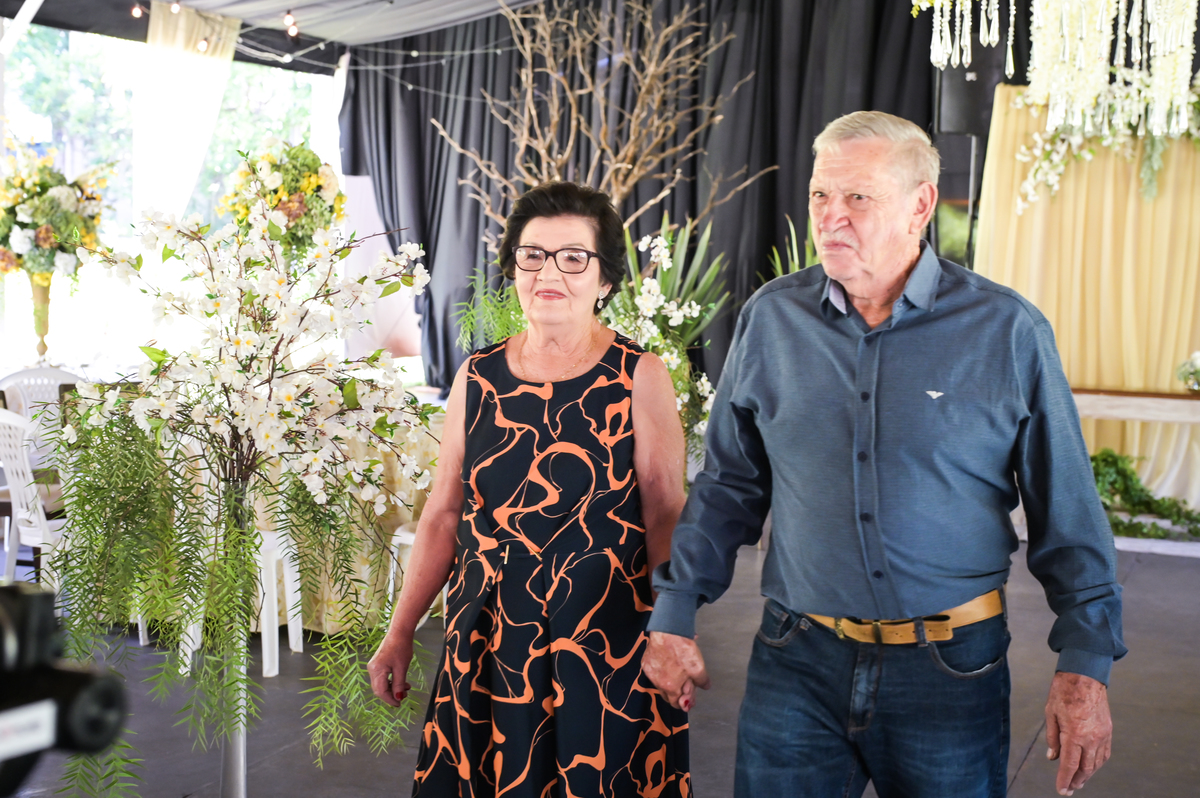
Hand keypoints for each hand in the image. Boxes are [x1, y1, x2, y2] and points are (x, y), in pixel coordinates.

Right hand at [367, 630, 414, 706]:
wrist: (399, 632)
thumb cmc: (401, 648)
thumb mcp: (402, 668)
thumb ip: (399, 684)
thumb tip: (398, 698)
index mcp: (376, 670)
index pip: (381, 692)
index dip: (390, 700)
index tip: (399, 704)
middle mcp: (372, 669)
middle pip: (379, 689)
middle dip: (391, 695)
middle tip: (404, 697)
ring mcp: (374, 666)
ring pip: (381, 684)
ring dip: (393, 688)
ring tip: (406, 688)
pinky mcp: (377, 664)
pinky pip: (382, 677)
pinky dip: (391, 681)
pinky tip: (401, 681)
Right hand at [642, 631, 710, 710]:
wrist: (667, 632)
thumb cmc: (682, 649)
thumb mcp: (698, 667)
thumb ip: (702, 681)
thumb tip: (705, 686)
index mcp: (670, 687)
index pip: (676, 703)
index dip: (685, 702)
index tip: (689, 699)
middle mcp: (657, 683)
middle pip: (667, 696)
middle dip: (677, 693)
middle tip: (686, 685)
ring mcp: (650, 673)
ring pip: (660, 684)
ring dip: (669, 682)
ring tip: (678, 671)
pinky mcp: (646, 662)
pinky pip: (654, 672)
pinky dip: (661, 671)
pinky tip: (669, 663)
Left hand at [1044, 671, 1112, 794]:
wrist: (1084, 676)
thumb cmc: (1063, 692)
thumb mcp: (1050, 713)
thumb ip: (1052, 738)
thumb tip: (1053, 757)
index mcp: (1074, 734)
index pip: (1069, 765)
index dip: (1064, 780)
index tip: (1061, 790)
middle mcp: (1091, 738)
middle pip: (1085, 768)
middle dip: (1076, 781)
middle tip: (1069, 789)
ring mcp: (1102, 735)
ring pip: (1097, 763)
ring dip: (1088, 775)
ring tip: (1079, 781)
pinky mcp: (1108, 730)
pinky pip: (1105, 753)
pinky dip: (1098, 763)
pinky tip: (1091, 767)